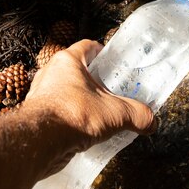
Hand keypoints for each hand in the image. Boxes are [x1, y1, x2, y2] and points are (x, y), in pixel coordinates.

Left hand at [23, 39, 156, 152]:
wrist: (40, 142)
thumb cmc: (72, 115)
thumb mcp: (115, 113)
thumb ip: (137, 115)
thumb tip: (151, 121)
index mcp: (67, 61)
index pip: (87, 47)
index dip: (102, 52)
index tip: (113, 61)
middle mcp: (50, 73)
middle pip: (76, 70)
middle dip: (93, 81)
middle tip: (111, 91)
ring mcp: (41, 94)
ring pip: (65, 91)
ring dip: (81, 100)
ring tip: (99, 113)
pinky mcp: (37, 114)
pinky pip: (58, 111)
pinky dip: (71, 117)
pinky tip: (84, 130)